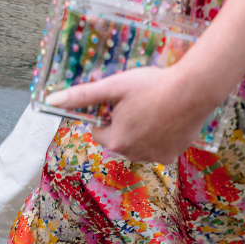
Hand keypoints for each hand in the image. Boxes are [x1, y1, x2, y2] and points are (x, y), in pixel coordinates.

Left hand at [46, 64, 217, 163]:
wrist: (193, 91)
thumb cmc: (151, 85)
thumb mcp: (113, 86)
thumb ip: (83, 96)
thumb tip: (50, 101)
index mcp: (116, 141)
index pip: (99, 131)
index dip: (107, 115)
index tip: (120, 102)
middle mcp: (132, 155)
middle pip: (119, 139)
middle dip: (124, 124)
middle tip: (140, 102)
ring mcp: (153, 158)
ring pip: (139, 144)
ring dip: (142, 131)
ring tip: (155, 109)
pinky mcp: (171, 156)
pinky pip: (158, 147)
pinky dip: (160, 136)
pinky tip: (168, 119)